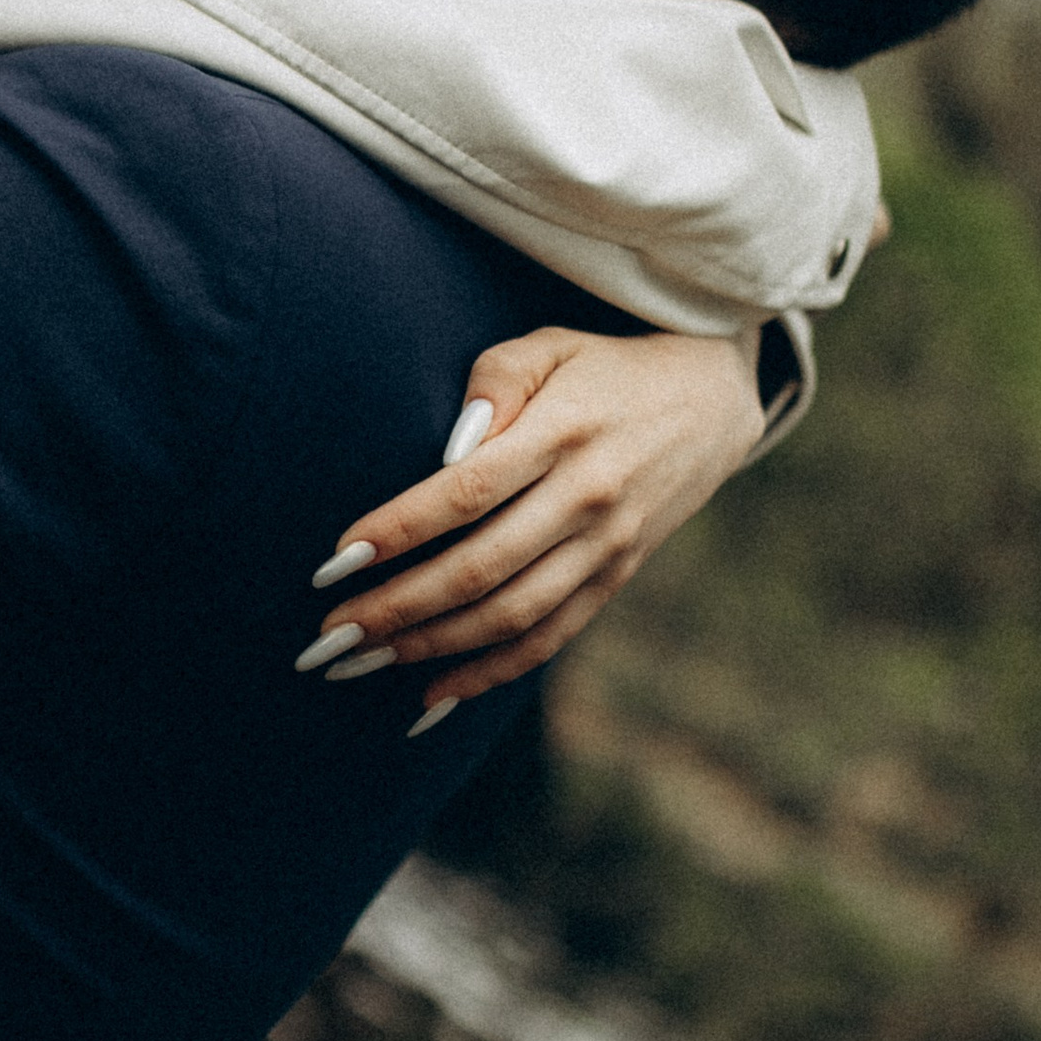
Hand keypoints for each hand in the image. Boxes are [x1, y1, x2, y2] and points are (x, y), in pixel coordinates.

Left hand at [293, 324, 767, 730]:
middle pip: (481, 568)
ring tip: (358, 662)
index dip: (399, 530)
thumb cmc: (604, 368)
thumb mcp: (550, 346)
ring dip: (430, 648)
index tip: (334, 561)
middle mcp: (588, 498)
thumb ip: (495, 379)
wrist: (712, 403)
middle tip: (327, 636)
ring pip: (511, 616)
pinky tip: (430, 694)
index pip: (468, 492)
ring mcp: (607, 547)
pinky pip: (550, 639)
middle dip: (397, 608)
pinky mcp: (616, 579)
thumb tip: (448, 446)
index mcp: (564, 433)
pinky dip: (490, 674)